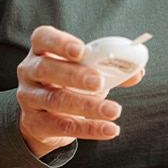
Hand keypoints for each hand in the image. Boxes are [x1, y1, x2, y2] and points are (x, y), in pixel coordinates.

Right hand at [15, 26, 142, 156]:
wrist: (46, 118)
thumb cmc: (69, 84)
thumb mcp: (87, 71)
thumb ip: (111, 69)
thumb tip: (138, 71)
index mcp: (42, 50)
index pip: (43, 38)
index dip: (60, 43)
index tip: (81, 50)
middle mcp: (29, 71)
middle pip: (46, 69)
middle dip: (75, 75)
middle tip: (99, 82)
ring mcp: (29, 98)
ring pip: (55, 100)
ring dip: (87, 106)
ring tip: (114, 110)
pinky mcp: (35, 123)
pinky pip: (63, 126)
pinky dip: (89, 128)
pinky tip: (109, 129)